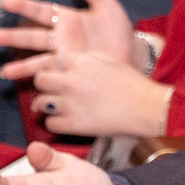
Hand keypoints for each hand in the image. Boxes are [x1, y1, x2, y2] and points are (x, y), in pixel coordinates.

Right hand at [0, 0, 136, 78]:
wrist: (134, 55)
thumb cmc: (119, 30)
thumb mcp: (107, 6)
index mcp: (66, 19)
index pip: (40, 10)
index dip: (23, 5)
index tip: (4, 2)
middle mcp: (60, 38)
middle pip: (31, 36)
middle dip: (11, 36)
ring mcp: (63, 57)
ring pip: (37, 60)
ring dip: (20, 66)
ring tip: (5, 72)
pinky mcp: (70, 73)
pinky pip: (51, 76)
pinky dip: (39, 81)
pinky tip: (28, 86)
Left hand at [22, 52, 171, 136]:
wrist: (145, 107)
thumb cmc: (131, 83)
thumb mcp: (107, 60)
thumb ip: (84, 59)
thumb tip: (67, 61)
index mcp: (78, 62)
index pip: (49, 62)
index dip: (52, 69)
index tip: (55, 75)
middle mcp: (70, 81)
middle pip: (39, 80)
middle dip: (44, 85)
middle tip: (51, 91)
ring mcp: (69, 103)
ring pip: (40, 103)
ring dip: (45, 105)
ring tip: (55, 107)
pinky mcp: (73, 124)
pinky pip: (50, 124)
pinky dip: (55, 123)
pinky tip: (64, 121)